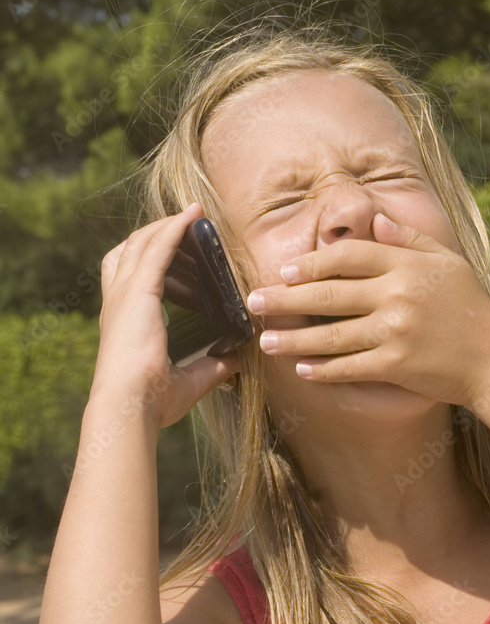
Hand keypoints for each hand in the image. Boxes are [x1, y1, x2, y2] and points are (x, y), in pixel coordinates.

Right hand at [92, 204, 241, 428]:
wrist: (129, 406)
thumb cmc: (151, 401)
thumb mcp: (190, 381)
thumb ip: (213, 366)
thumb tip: (237, 360)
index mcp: (124, 322)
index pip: (131, 276)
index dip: (150, 258)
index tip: (177, 250)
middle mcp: (118, 302)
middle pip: (131, 250)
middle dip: (157, 234)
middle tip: (189, 227)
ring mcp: (124, 294)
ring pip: (142, 243)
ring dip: (167, 226)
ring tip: (193, 216)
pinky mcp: (138, 291)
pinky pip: (158, 248)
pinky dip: (174, 229)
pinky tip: (192, 217)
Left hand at [246, 213, 489, 407]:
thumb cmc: (470, 308)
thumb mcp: (446, 262)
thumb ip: (408, 239)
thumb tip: (374, 221)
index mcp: (406, 265)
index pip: (347, 257)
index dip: (311, 262)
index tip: (284, 271)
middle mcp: (397, 295)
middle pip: (329, 293)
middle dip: (285, 298)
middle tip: (253, 302)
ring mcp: (396, 332)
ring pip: (333, 334)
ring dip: (294, 338)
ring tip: (265, 340)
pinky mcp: (397, 365)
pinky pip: (351, 367)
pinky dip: (324, 369)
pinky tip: (301, 370)